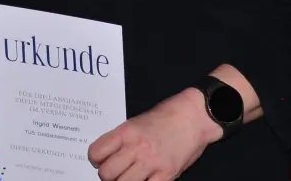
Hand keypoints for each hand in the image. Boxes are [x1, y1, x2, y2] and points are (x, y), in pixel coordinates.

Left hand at [88, 88, 221, 180]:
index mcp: (126, 132)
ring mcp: (152, 163)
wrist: (194, 116)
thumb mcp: (137, 122)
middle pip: (106, 173)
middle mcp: (136, 148)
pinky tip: (145, 180)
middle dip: (109, 175)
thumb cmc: (165, 116)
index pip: (96, 153)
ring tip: (131, 176)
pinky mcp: (167, 174)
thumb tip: (108, 156)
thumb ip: (121, 139)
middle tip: (117, 171)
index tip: (102, 161)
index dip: (96, 160)